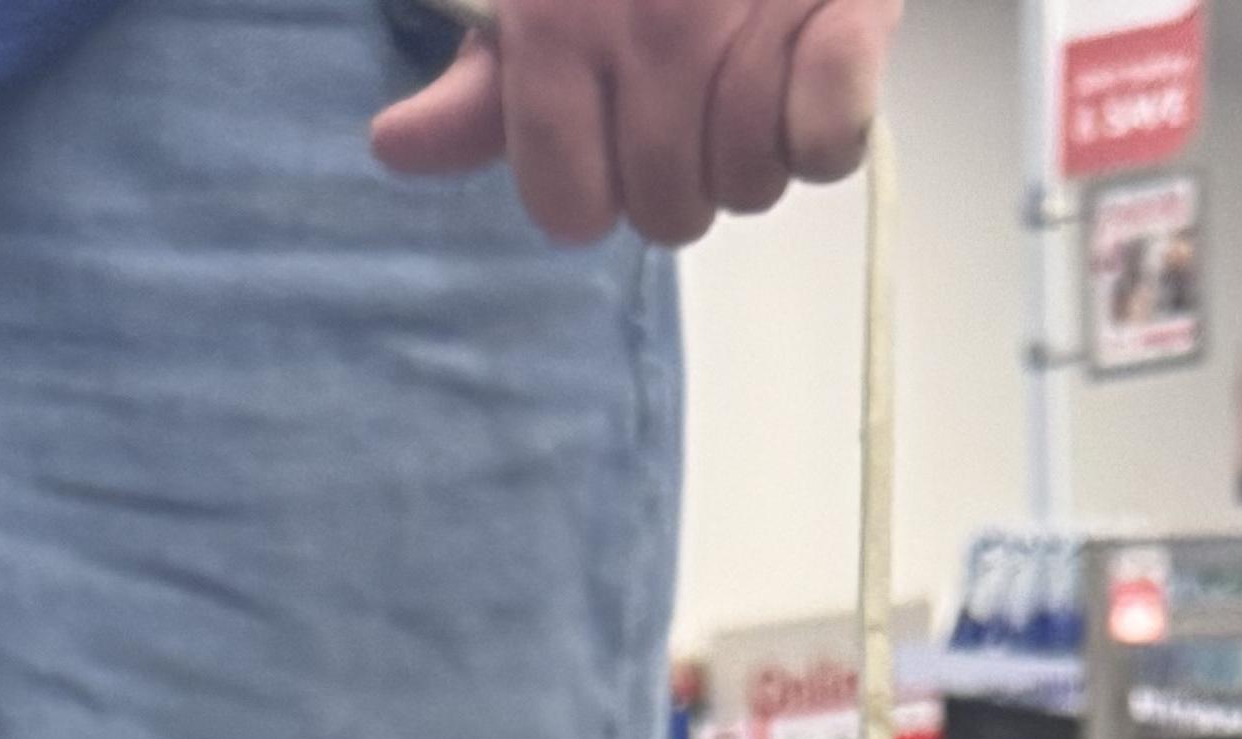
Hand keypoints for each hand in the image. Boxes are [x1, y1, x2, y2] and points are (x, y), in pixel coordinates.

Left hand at [372, 0, 897, 251]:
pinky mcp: (845, 12)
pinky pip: (827, 142)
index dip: (589, 191)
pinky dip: (824, 126)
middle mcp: (652, 30)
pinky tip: (804, 68)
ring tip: (744, 68)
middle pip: (669, 214)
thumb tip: (396, 149)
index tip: (605, 145)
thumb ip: (481, 83)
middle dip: (676, 176)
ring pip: (750, 184)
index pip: (569, 210)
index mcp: (557, 24)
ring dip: (750, 149)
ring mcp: (750, 21)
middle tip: (685, 102)